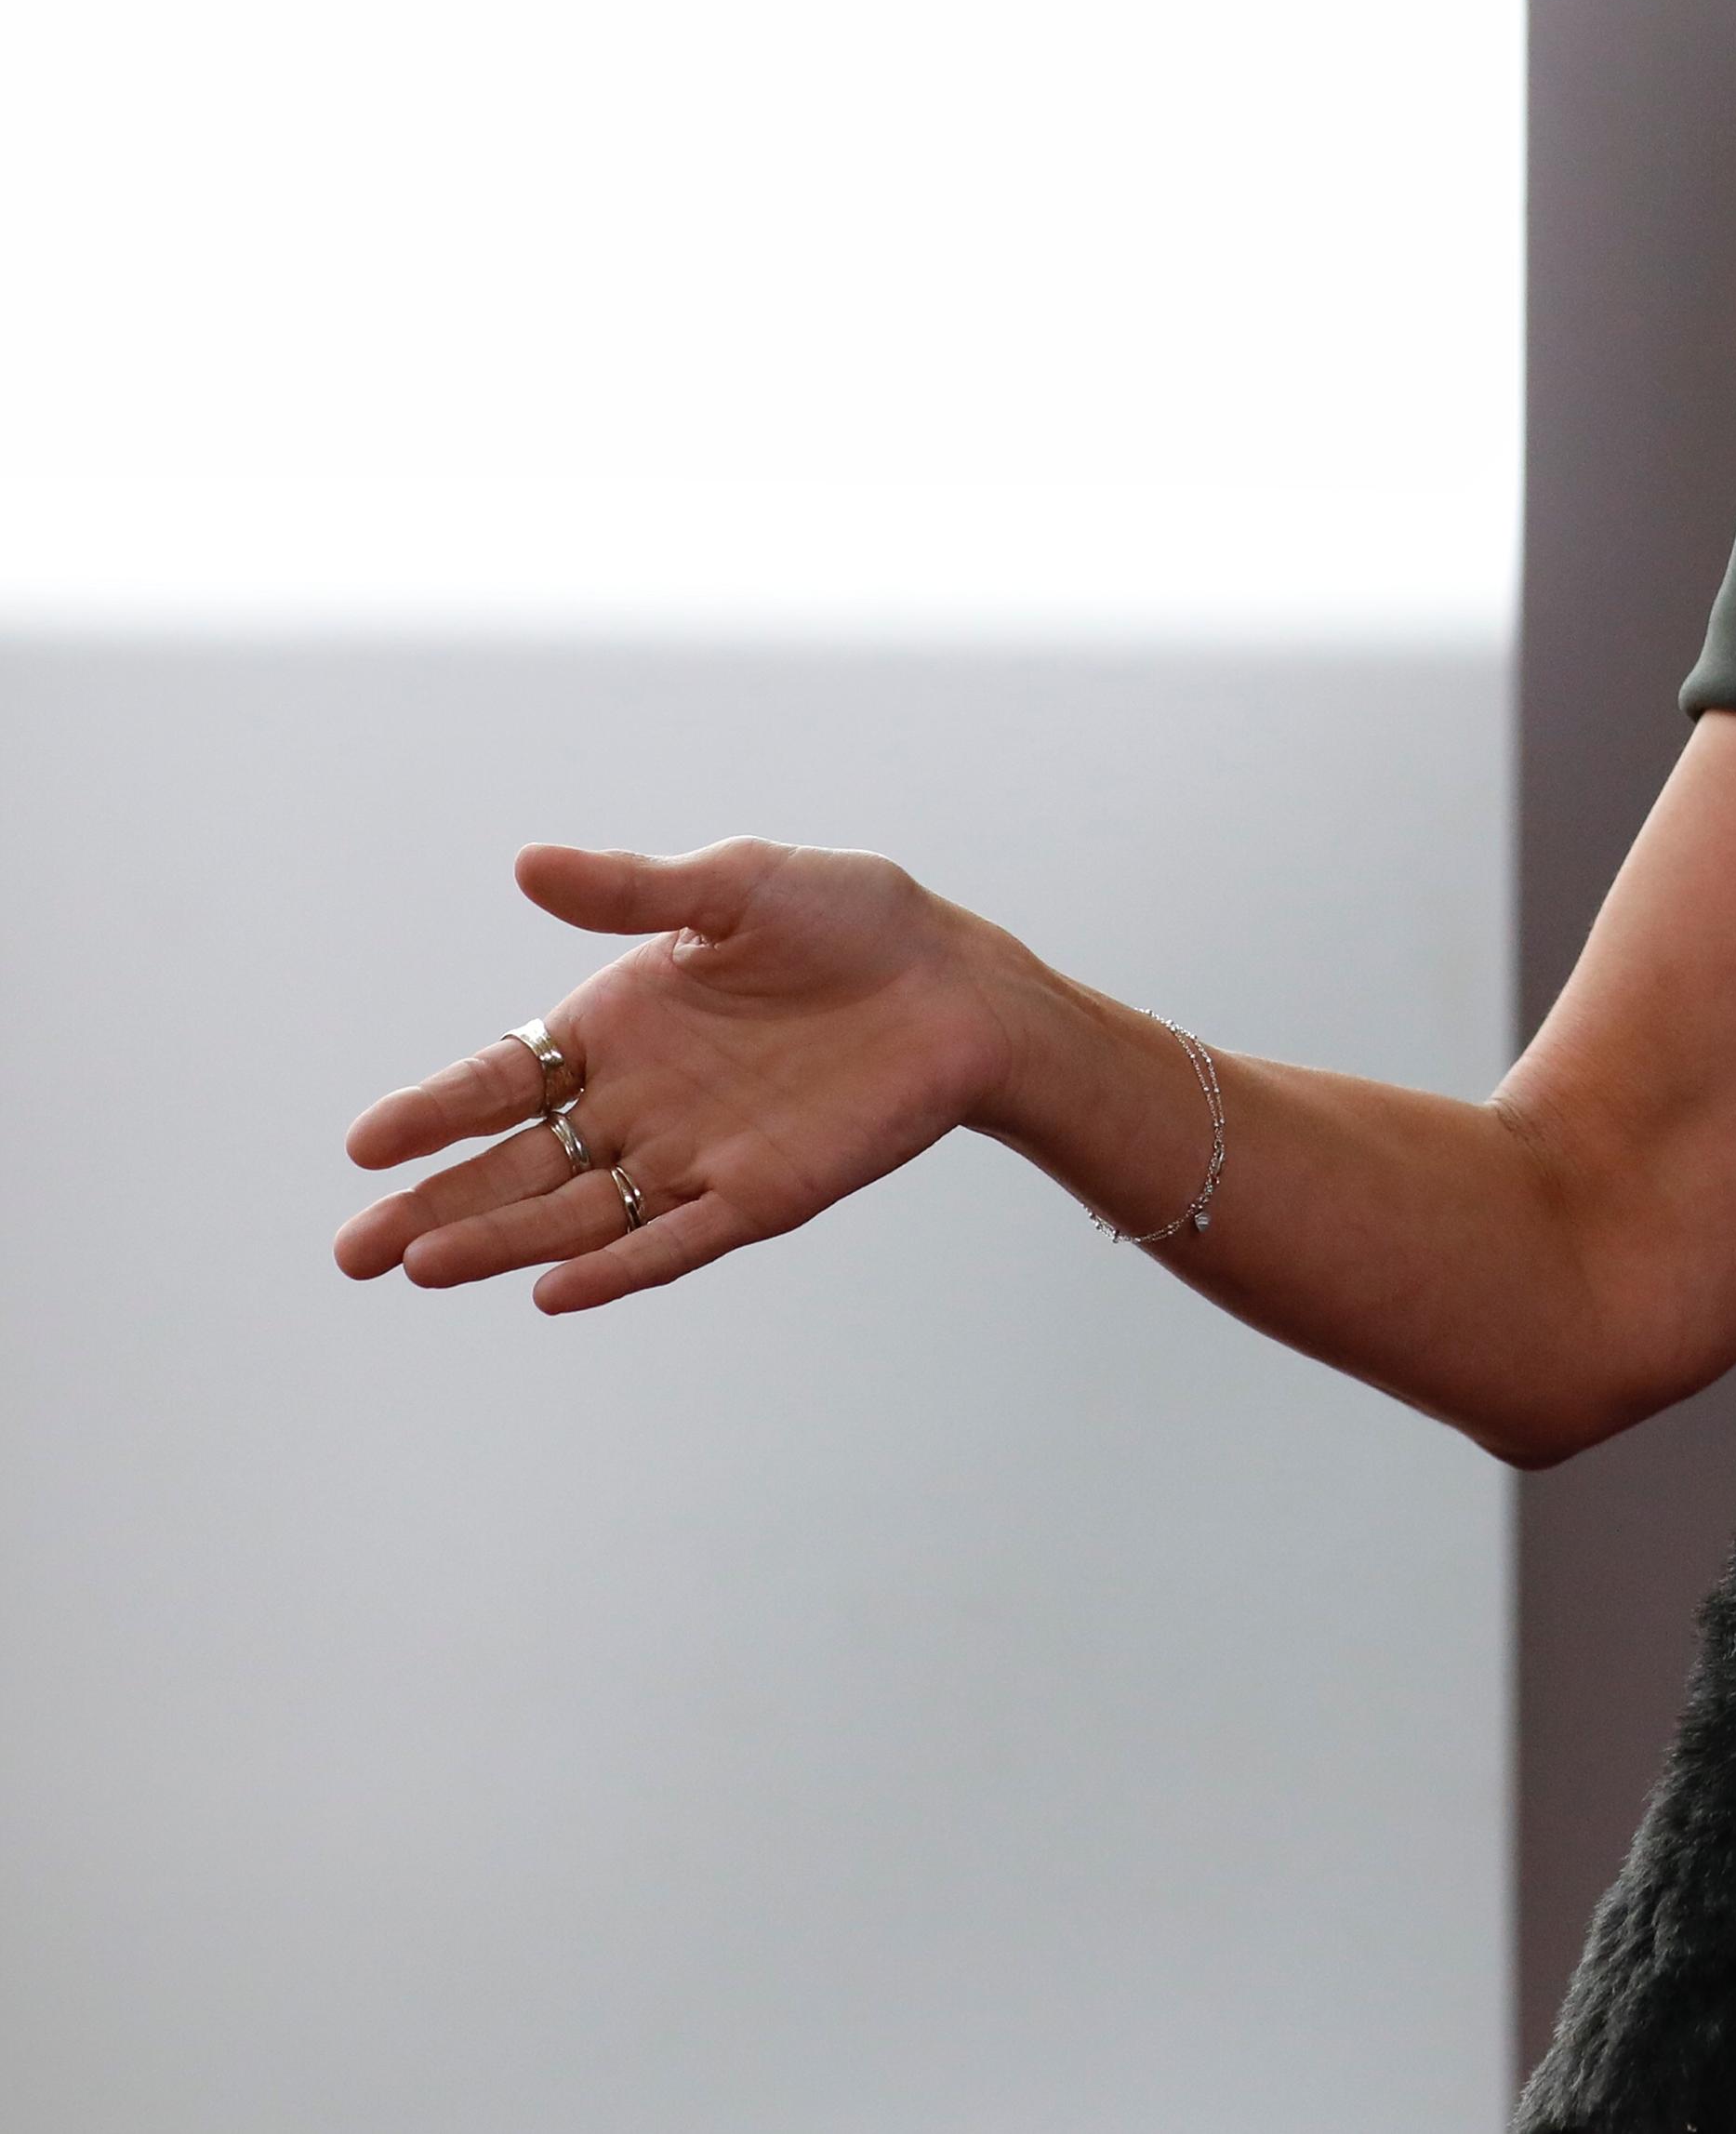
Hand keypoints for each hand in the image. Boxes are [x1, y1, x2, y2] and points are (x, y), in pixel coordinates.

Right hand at [334, 840, 1019, 1313]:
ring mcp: (695, 1154)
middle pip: (515, 1166)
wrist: (960, 982)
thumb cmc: (853, 923)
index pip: (500, 1080)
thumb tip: (527, 865)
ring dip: (501, 1241)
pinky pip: (673, 1240)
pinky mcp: (760, 1195)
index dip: (432, 1113)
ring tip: (420, 1267)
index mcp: (617, 1027)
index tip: (365, 1146)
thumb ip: (635, 888)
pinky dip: (616, 1267)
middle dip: (434, 1205)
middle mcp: (640, 1102)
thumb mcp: (738, 885)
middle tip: (354, 1252)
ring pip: (576, 1213)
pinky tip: (552, 1292)